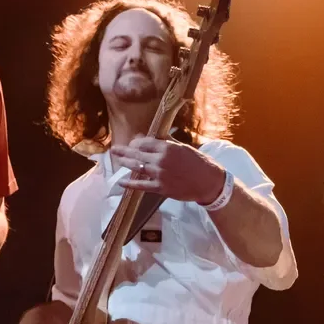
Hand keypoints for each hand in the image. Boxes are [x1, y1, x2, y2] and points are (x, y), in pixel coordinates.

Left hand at [112, 136, 227, 203]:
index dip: (136, 142)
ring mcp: (159, 175)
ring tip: (117, 159)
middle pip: (137, 154)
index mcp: (167, 148)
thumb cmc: (199, 162)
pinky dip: (130, 184)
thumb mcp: (184, 147)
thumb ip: (168, 141)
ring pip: (137, 168)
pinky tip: (121, 182)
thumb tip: (155, 135)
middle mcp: (160, 160)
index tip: (132, 143)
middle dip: (124, 151)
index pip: (145, 143)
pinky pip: (141, 185)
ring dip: (125, 163)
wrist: (208, 182)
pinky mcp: (160, 188)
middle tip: (114, 149)